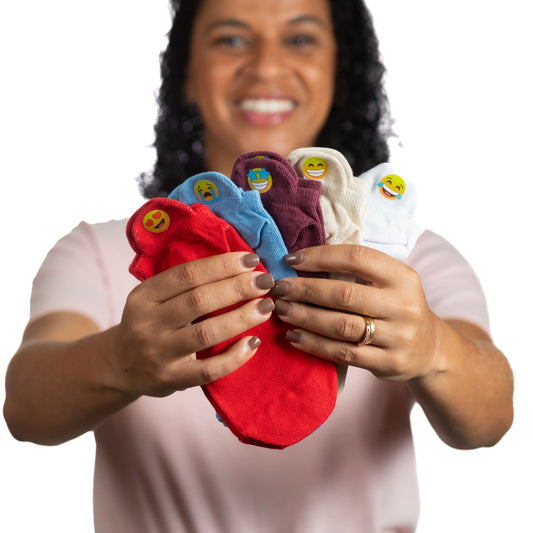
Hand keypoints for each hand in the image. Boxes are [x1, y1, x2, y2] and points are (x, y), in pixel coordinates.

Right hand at [107, 252, 274, 396]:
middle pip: (198, 301)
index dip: (222, 265)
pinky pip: (208, 370)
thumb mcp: (153, 298)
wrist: (120, 365)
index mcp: (144, 295)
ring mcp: (158, 354)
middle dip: (237, 288)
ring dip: (241, 318)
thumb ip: (185, 285)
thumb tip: (239, 266)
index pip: (187, 274)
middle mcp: (147, 323)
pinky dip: (234, 357)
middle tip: (265, 282)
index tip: (251, 260)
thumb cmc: (150, 323)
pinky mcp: (171, 380)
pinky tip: (253, 343)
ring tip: (266, 307)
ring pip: (205, 333)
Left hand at [271, 244, 442, 381]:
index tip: (291, 259)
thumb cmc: (397, 306)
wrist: (431, 349)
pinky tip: (294, 336)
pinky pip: (343, 354)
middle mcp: (404, 306)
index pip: (357, 258)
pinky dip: (314, 344)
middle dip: (305, 289)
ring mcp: (398, 337)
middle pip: (344, 294)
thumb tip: (302, 261)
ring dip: (305, 317)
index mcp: (403, 277)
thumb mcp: (391, 282)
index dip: (320, 256)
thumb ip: (358, 271)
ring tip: (282, 311)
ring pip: (341, 326)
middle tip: (278, 288)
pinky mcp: (388, 364)